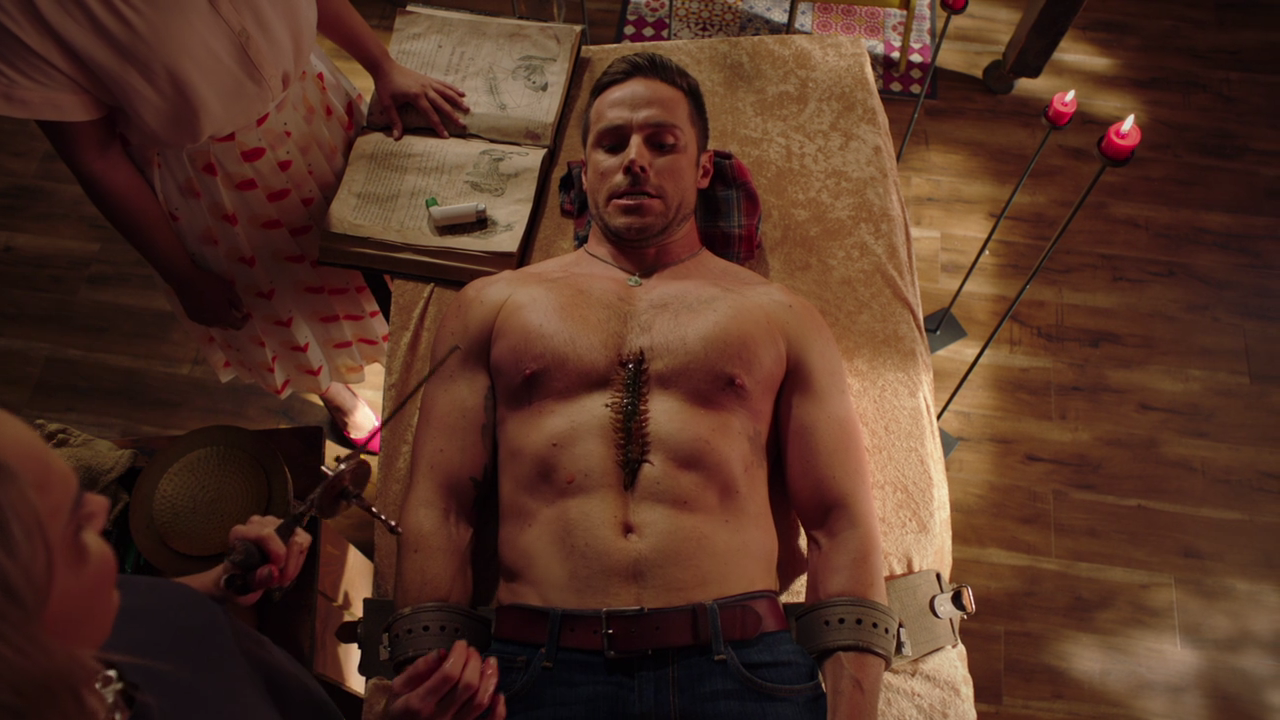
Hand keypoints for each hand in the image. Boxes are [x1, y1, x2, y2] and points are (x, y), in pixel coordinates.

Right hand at [173, 266, 248, 329]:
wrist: (185, 280)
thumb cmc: (210, 284)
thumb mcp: (229, 290)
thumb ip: (237, 302)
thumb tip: (242, 311)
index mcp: (223, 318)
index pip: (237, 326)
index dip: (244, 321)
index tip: (247, 315)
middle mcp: (212, 323)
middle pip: (226, 325)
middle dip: (231, 318)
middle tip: (233, 307)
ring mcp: (200, 321)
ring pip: (214, 323)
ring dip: (219, 317)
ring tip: (220, 305)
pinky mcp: (191, 317)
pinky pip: (205, 319)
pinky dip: (209, 315)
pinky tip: (208, 305)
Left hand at [221, 515, 311, 605]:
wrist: (241, 578)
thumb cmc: (236, 581)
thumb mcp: (240, 587)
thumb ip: (254, 580)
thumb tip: (274, 573)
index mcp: (240, 533)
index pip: (264, 534)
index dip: (277, 551)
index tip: (278, 571)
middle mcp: (258, 523)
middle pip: (284, 534)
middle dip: (288, 561)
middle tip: (281, 581)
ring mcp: (276, 524)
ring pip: (297, 538)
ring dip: (295, 562)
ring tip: (283, 578)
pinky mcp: (291, 530)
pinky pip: (305, 540)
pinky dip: (300, 559)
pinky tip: (289, 571)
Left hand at [372, 62, 469, 139]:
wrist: (385, 66)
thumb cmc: (385, 86)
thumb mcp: (387, 104)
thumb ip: (394, 120)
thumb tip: (396, 137)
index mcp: (416, 96)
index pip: (430, 114)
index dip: (438, 126)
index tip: (446, 136)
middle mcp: (425, 88)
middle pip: (442, 104)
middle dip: (453, 115)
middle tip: (462, 125)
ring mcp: (428, 82)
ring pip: (446, 92)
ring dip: (457, 100)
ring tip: (467, 108)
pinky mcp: (428, 78)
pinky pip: (443, 84)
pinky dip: (453, 88)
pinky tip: (462, 92)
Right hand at [386, 640, 505, 719]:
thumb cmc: (400, 711)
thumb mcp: (399, 687)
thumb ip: (419, 669)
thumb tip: (442, 653)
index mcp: (419, 703)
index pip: (449, 674)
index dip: (460, 654)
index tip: (461, 644)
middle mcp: (438, 717)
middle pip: (468, 685)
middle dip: (475, 661)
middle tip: (472, 651)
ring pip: (481, 701)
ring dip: (490, 678)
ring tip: (489, 663)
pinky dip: (498, 709)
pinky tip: (498, 694)